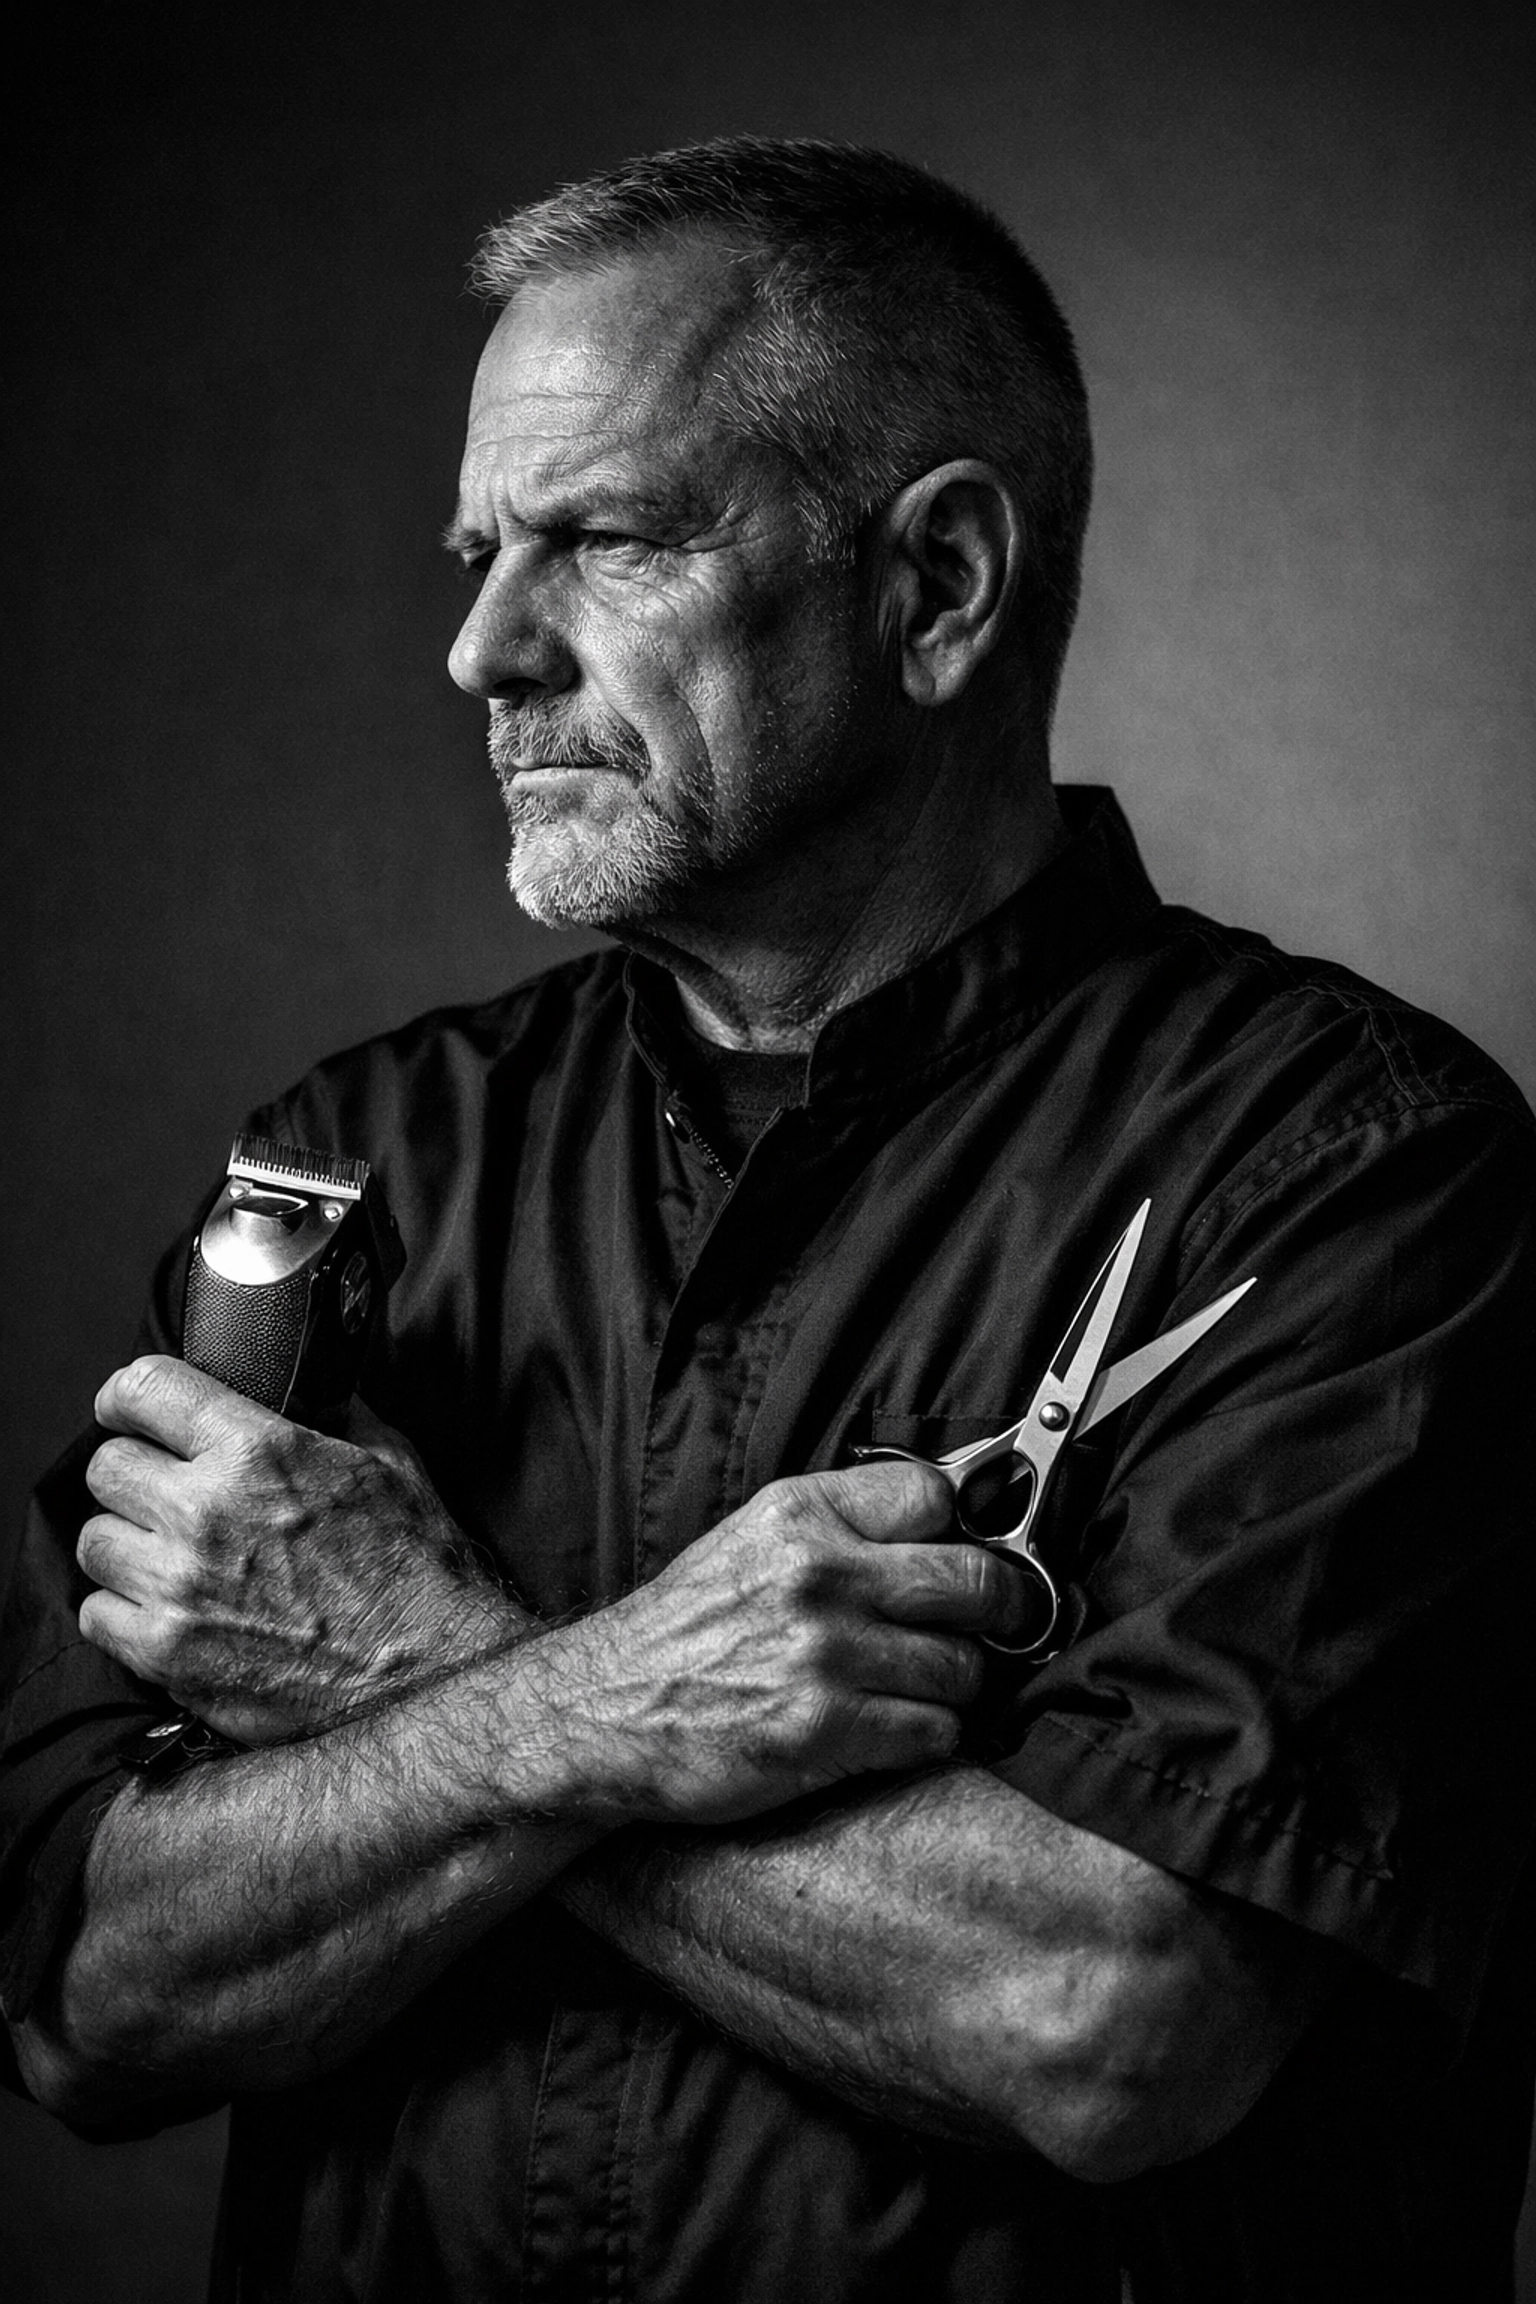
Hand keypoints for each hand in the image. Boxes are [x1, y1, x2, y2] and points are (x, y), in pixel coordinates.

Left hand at [78, 1356, 523, 1744]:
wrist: (429, 1675)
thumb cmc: (418, 1567)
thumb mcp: (390, 1461)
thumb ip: (331, 1413)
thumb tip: (299, 1387)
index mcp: (259, 1450)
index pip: (144, 1389)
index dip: (127, 1394)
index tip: (127, 1407)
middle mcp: (206, 1512)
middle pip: (105, 1467)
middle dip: (132, 1470)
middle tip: (159, 1489)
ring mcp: (179, 1588)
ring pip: (93, 1541)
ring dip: (125, 1542)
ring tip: (162, 1554)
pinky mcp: (167, 1655)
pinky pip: (96, 1615)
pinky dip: (121, 1611)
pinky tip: (163, 1610)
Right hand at [521, 1459, 1027, 1825]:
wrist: (600, 1710)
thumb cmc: (687, 1628)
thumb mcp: (753, 1540)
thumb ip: (842, 1524)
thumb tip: (954, 1511)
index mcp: (800, 1513)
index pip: (936, 1494)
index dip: (962, 1527)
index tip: (964, 1554)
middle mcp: (818, 1573)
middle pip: (976, 1579)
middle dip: (1000, 1609)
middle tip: (993, 1627)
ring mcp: (823, 1653)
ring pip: (965, 1667)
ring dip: (958, 1686)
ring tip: (924, 1688)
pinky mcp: (824, 1729)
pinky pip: (935, 1732)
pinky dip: (929, 1737)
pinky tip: (895, 1731)